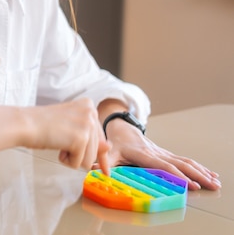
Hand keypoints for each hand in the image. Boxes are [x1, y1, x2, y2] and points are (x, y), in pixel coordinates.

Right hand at [24, 99, 109, 173]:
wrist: (24, 124)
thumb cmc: (40, 125)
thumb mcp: (70, 127)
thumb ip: (90, 137)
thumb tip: (109, 147)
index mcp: (88, 106)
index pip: (100, 136)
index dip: (100, 154)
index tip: (105, 169)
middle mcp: (91, 112)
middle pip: (96, 150)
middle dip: (78, 153)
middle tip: (60, 141)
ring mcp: (87, 125)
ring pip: (89, 160)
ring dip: (72, 158)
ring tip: (57, 142)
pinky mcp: (81, 139)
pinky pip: (79, 164)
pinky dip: (66, 161)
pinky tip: (57, 148)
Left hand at [99, 119, 220, 190]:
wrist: (121, 127)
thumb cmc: (115, 141)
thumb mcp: (108, 150)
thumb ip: (104, 160)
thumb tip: (97, 170)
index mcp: (142, 153)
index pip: (162, 165)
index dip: (176, 175)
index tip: (188, 184)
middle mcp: (155, 152)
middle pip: (179, 163)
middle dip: (195, 175)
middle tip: (210, 185)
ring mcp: (162, 152)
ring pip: (185, 161)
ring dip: (201, 171)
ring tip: (215, 181)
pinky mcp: (166, 153)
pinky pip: (184, 160)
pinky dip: (198, 167)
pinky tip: (209, 174)